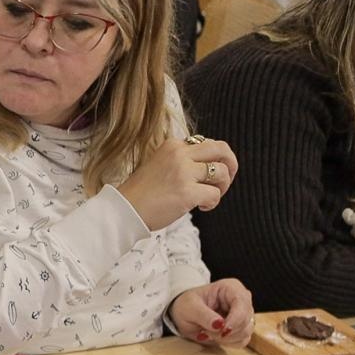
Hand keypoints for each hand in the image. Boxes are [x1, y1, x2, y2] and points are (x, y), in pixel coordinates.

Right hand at [115, 135, 237, 231]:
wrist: (123, 211)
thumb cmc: (140, 193)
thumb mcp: (159, 164)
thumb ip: (181, 160)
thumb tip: (208, 165)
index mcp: (172, 145)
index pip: (207, 143)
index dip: (216, 159)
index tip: (212, 173)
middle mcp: (179, 154)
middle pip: (221, 149)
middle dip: (231, 165)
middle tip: (225, 180)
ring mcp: (183, 173)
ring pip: (222, 172)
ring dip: (222, 187)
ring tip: (209, 197)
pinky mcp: (187, 192)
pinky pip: (214, 194)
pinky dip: (213, 203)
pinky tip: (201, 208)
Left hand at [169, 278, 253, 346]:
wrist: (183, 314)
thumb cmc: (186, 305)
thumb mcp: (189, 308)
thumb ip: (204, 315)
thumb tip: (219, 325)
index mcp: (231, 287)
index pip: (242, 303)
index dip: (235, 320)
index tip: (222, 331)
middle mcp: (241, 300)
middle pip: (247, 320)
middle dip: (227, 331)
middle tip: (206, 332)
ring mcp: (243, 314)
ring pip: (246, 332)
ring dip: (227, 338)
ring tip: (208, 333)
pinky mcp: (241, 328)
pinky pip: (242, 340)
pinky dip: (229, 343)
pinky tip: (215, 338)